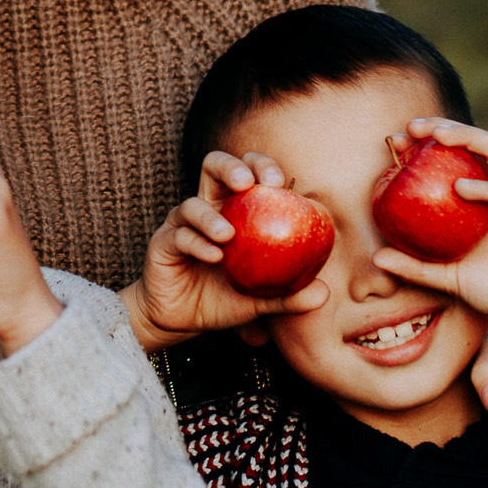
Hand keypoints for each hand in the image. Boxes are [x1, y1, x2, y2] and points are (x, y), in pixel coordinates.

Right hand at [121, 151, 329, 351]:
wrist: (183, 321)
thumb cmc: (224, 300)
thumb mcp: (261, 300)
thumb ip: (289, 295)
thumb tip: (324, 293)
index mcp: (234, 210)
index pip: (248, 172)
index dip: (261, 166)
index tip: (279, 181)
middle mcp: (208, 208)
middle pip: (214, 167)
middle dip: (232, 167)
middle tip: (248, 183)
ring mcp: (182, 225)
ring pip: (192, 204)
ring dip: (211, 217)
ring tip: (228, 235)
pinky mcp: (163, 244)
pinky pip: (180, 236)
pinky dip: (197, 243)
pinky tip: (213, 256)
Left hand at [370, 119, 487, 366]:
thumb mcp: (450, 277)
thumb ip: (417, 266)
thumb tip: (377, 258)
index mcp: (484, 196)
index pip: (455, 157)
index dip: (426, 144)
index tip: (393, 142)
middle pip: (474, 143)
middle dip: (443, 128)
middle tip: (411, 127)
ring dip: (466, 137)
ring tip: (436, 136)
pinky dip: (487, 188)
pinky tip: (461, 188)